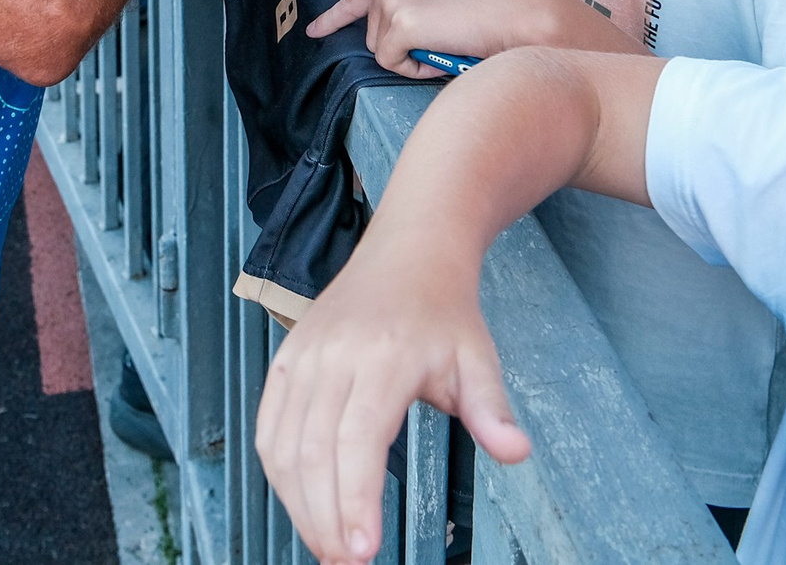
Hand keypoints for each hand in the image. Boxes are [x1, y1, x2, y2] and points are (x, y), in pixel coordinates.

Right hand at [257, 236, 527, 564]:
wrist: (408, 251)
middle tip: (347, 563)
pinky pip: (269, 427)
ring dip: (299, 505)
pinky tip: (301, 504)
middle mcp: (333, 355)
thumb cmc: (444, 310)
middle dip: (325, 520)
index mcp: (382, 356)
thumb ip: (493, 410)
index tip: (364, 551)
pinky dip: (279, 474)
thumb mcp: (478, 357)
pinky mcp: (286, 360)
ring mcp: (303, 356)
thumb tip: (516, 452)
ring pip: (283, 446)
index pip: (357, 441)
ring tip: (328, 546)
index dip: (355, 502)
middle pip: (313, 453)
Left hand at [308, 0, 591, 76]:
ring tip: (447, 41)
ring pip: (382, 52)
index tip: (314, 31)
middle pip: (371, 36)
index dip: (333, 19)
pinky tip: (444, 52)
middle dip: (403, 48)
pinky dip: (419, 68)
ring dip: (412, 58)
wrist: (521, 11)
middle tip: (443, 38)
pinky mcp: (401, 22)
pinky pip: (394, 64)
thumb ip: (406, 6)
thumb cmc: (487, 10)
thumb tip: (382, 36)